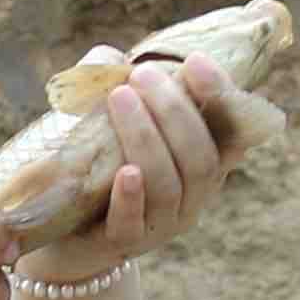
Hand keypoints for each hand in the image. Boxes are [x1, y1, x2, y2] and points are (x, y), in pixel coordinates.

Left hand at [90, 50, 267, 252]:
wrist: (66, 234)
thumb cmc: (102, 169)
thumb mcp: (117, 127)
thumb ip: (119, 90)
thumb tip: (110, 57)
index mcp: (203, 163)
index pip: (232, 131)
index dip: (221, 96)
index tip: (196, 61)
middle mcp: (193, 196)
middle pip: (200, 157)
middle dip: (173, 111)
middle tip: (142, 76)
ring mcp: (162, 224)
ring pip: (169, 185)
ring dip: (146, 138)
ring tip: (120, 99)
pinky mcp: (124, 243)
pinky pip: (134, 223)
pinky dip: (132, 196)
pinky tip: (126, 172)